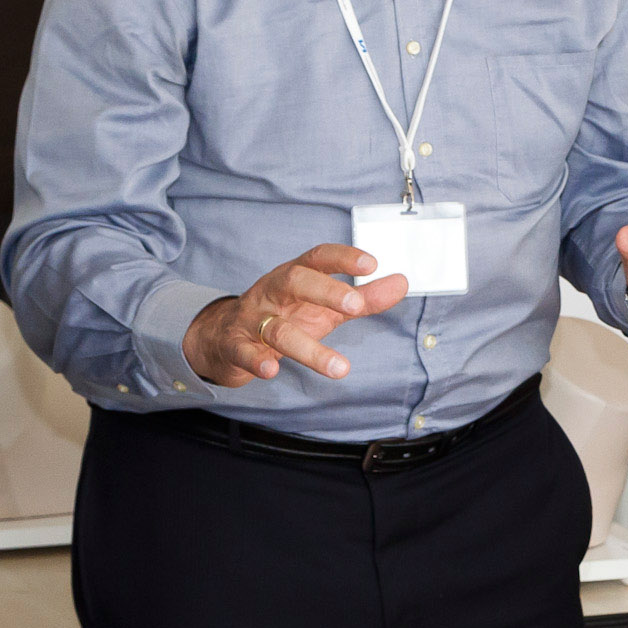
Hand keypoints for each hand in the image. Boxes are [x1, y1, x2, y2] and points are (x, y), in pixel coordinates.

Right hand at [183, 245, 410, 387]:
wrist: (225, 338)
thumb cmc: (284, 316)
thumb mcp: (325, 307)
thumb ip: (364, 298)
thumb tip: (402, 282)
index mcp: (295, 276)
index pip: (318, 258)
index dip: (343, 258)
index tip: (371, 263)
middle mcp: (272, 292)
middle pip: (294, 281)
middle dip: (324, 290)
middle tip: (355, 306)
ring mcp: (251, 319)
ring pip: (276, 328)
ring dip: (308, 348)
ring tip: (340, 368)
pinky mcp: (235, 346)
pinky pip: (243, 352)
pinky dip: (256, 361)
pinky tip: (271, 370)